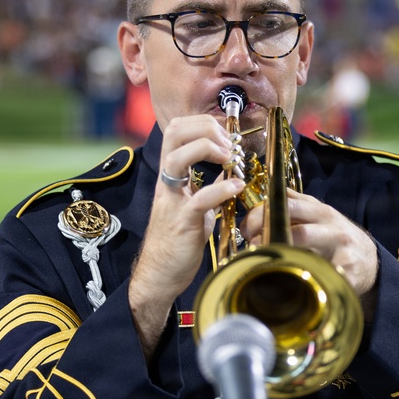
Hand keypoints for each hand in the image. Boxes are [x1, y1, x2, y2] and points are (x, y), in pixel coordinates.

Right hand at [129, 115, 245, 357]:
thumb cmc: (177, 240)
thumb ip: (208, 184)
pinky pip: (199, 199)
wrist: (160, 274)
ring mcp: (172, 201)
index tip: (227, 135)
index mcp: (171, 175)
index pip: (177, 129)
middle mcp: (167, 183)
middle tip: (230, 145)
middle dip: (206, 129)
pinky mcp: (182, 223)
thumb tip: (229, 168)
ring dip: (208, 149)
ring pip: (177, 158)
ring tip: (231, 158)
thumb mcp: (195, 205)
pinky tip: (237, 187)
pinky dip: (221, 189)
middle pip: (174, 133)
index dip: (203, 123)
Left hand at [239, 189, 378, 320]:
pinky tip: (291, 285)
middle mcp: (330, 225)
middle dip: (268, 234)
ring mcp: (340, 247)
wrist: (370, 260)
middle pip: (295, 225)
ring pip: (308, 248)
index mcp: (319, 211)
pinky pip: (324, 274)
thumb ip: (296, 205)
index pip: (286, 203)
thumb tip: (265, 196)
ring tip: (265, 263)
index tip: (247, 230)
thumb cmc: (336, 238)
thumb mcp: (319, 216)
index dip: (261, 214)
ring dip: (281, 255)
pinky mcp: (348, 270)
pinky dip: (306, 279)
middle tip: (252, 246)